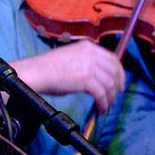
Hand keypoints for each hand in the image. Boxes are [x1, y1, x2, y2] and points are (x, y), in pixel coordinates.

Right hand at [10, 38, 125, 112]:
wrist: (36, 72)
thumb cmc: (47, 68)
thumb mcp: (71, 57)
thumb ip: (86, 62)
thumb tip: (98, 76)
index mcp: (87, 47)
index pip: (112, 58)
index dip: (119, 71)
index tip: (119, 82)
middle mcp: (90, 54)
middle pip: (114, 70)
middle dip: (117, 85)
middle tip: (116, 95)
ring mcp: (89, 66)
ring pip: (109, 83)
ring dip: (110, 97)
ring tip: (106, 105)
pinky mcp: (85, 79)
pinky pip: (101, 94)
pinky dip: (103, 103)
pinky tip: (100, 108)